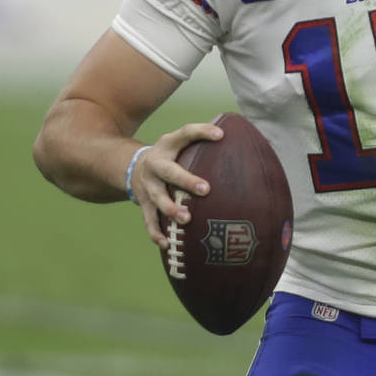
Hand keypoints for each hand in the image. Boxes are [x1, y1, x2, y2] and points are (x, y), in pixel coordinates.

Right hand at [130, 123, 222, 248]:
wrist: (134, 166)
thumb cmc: (172, 155)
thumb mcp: (180, 143)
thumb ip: (202, 142)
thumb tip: (242, 142)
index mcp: (168, 145)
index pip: (185, 134)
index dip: (202, 132)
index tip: (221, 135)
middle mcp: (155, 164)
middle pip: (169, 171)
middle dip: (186, 181)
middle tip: (206, 189)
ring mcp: (148, 185)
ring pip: (157, 198)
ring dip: (171, 209)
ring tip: (186, 219)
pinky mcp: (144, 203)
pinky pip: (149, 220)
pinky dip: (157, 233)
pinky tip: (167, 244)